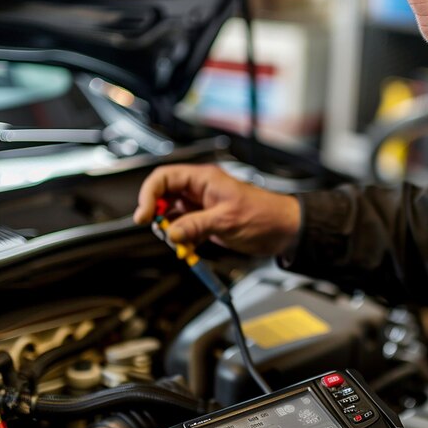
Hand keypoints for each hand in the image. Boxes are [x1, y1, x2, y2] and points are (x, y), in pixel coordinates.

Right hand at [133, 163, 300, 255]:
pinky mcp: (208, 222)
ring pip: (174, 214)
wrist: (283, 231)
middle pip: (165, 195)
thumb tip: (170, 233)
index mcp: (204, 179)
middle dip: (158, 214)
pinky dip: (184, 239)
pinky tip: (188, 249)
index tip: (144, 215)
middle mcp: (201, 190)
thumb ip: (196, 226)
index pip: (164, 178)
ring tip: (178, 243)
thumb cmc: (263, 216)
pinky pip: (186, 228)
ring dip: (171, 230)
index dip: (149, 194)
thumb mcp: (226, 221)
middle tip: (159, 230)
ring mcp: (204, 206)